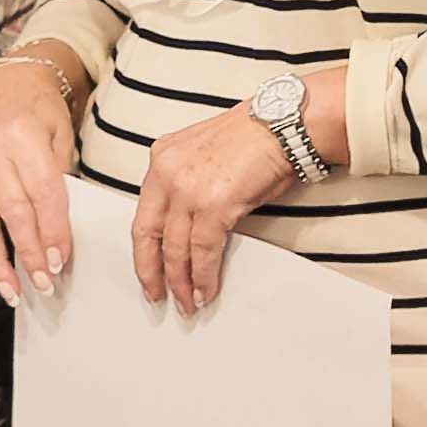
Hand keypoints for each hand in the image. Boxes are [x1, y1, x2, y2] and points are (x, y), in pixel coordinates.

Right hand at [0, 50, 83, 300]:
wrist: (5, 84)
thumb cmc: (40, 113)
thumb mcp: (60, 135)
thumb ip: (57, 180)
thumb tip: (57, 238)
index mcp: (22, 136)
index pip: (42, 194)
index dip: (53, 231)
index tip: (60, 262)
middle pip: (11, 213)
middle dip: (29, 254)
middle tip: (43, 284)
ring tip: (11, 292)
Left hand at [127, 103, 305, 317]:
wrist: (283, 124)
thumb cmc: (254, 137)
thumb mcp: (204, 154)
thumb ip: (187, 184)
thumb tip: (188, 226)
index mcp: (161, 159)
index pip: (143, 214)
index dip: (143, 249)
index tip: (148, 270)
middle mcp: (167, 173)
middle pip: (148, 235)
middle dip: (151, 272)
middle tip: (157, 296)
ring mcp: (188, 189)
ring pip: (174, 248)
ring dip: (181, 281)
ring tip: (188, 303)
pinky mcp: (214, 204)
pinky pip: (203, 251)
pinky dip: (204, 276)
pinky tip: (207, 291)